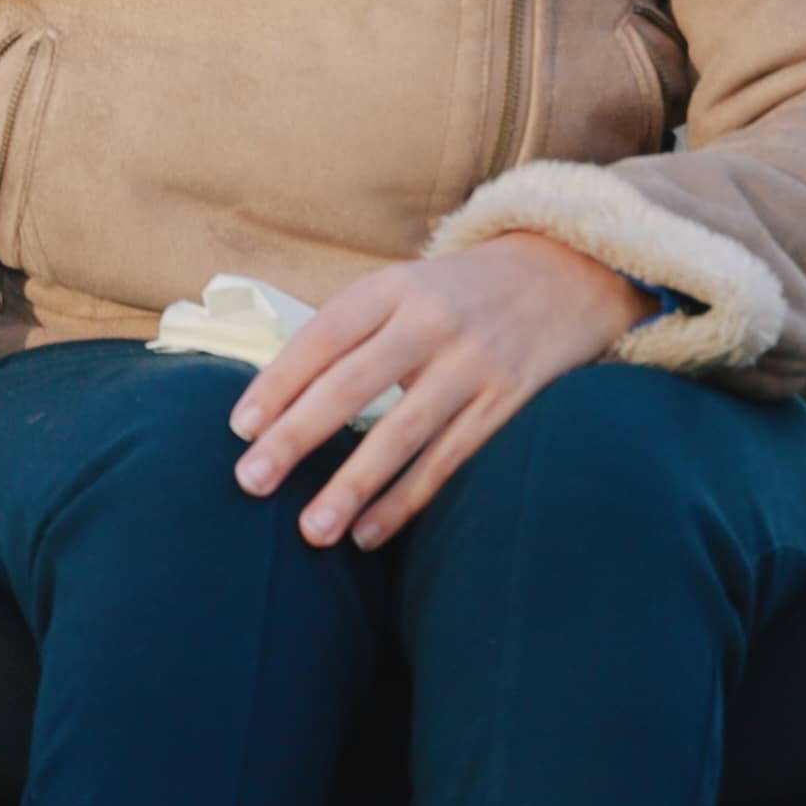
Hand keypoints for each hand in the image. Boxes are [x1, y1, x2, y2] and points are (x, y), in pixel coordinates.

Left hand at [228, 230, 640, 550]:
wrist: (566, 273)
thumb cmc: (458, 294)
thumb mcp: (404, 287)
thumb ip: (350, 333)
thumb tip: (276, 401)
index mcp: (393, 287)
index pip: (323, 337)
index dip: (278, 384)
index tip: (239, 429)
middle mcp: (431, 321)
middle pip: (352, 385)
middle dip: (296, 438)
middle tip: (250, 483)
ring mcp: (473, 363)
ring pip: (402, 434)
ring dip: (352, 486)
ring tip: (310, 530)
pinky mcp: (507, 402)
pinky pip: (449, 460)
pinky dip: (407, 500)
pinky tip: (370, 532)